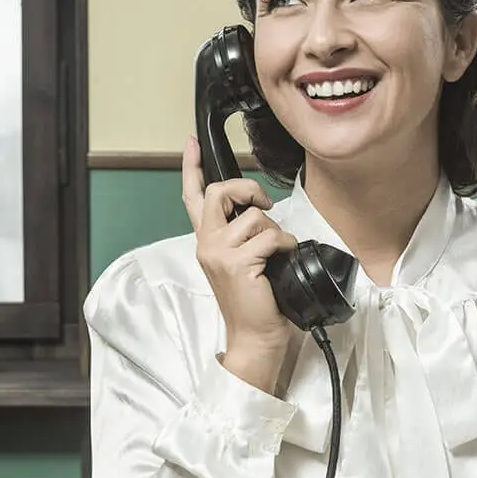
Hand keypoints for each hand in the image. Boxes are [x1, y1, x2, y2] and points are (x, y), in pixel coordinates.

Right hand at [181, 136, 296, 393]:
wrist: (256, 336)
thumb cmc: (257, 300)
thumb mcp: (243, 260)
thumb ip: (242, 235)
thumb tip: (261, 211)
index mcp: (207, 240)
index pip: (192, 197)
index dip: (192, 166)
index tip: (191, 142)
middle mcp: (206, 243)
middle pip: (217, 191)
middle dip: (246, 188)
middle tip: (263, 203)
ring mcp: (218, 252)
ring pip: (253, 217)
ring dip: (274, 230)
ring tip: (276, 253)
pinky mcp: (236, 262)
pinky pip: (269, 236)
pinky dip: (284, 244)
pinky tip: (282, 259)